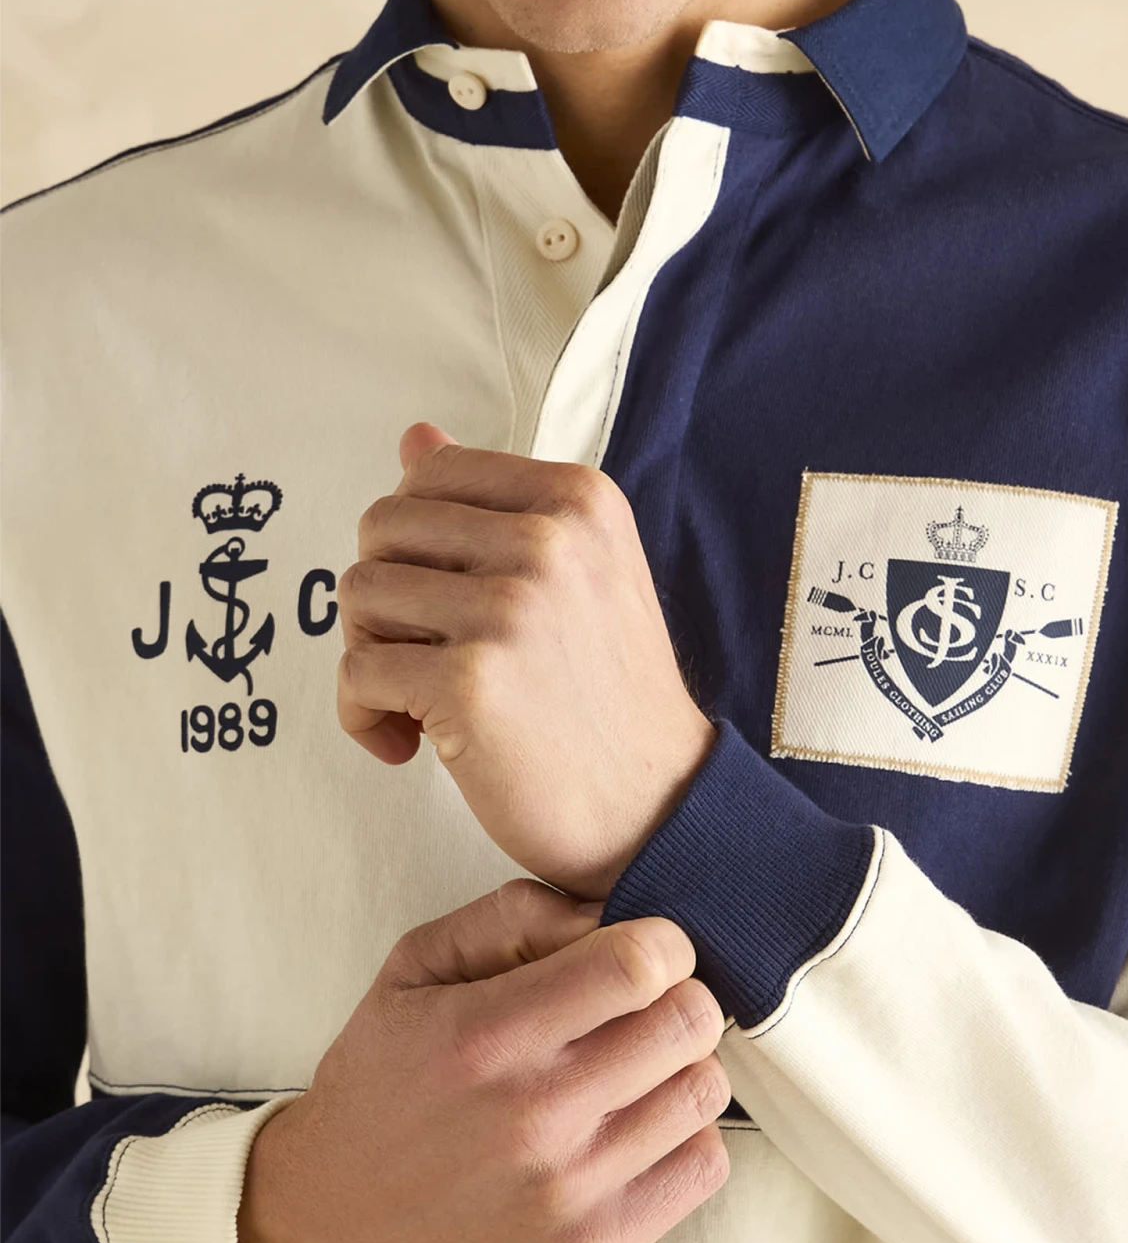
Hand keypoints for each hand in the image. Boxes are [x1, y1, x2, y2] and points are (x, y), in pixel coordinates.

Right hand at [238, 880, 730, 1242]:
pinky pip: (702, 1168)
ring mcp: (568, 1194)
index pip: (640, 965)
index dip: (659, 940)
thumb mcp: (418, 965)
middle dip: (678, 992)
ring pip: (704, 1091)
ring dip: (681, 1063)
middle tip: (642, 1001)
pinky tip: (636, 1120)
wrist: (330, 1219)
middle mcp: (534, 1118)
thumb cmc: (382, 1078)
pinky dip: (684, 1134)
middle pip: (688, 1021)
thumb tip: (609, 911)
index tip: (643, 946)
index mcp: (488, 1035)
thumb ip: (514, 915)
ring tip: (636, 1062)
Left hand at [336, 425, 716, 897]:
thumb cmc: (605, 693)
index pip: (428, 474)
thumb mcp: (578, 571)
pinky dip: (363, 718)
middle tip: (422, 654)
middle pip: (381, 527)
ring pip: (359, 594)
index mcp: (577, 498)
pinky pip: (355, 674)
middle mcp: (549, 539)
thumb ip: (496, 502)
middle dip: (383, 595)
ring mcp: (510, 608)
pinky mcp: (471, 682)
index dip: (413, 542)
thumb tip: (415, 437)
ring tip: (419, 699)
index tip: (443, 600)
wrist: (657, 805)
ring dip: (371, 655)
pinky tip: (410, 744)